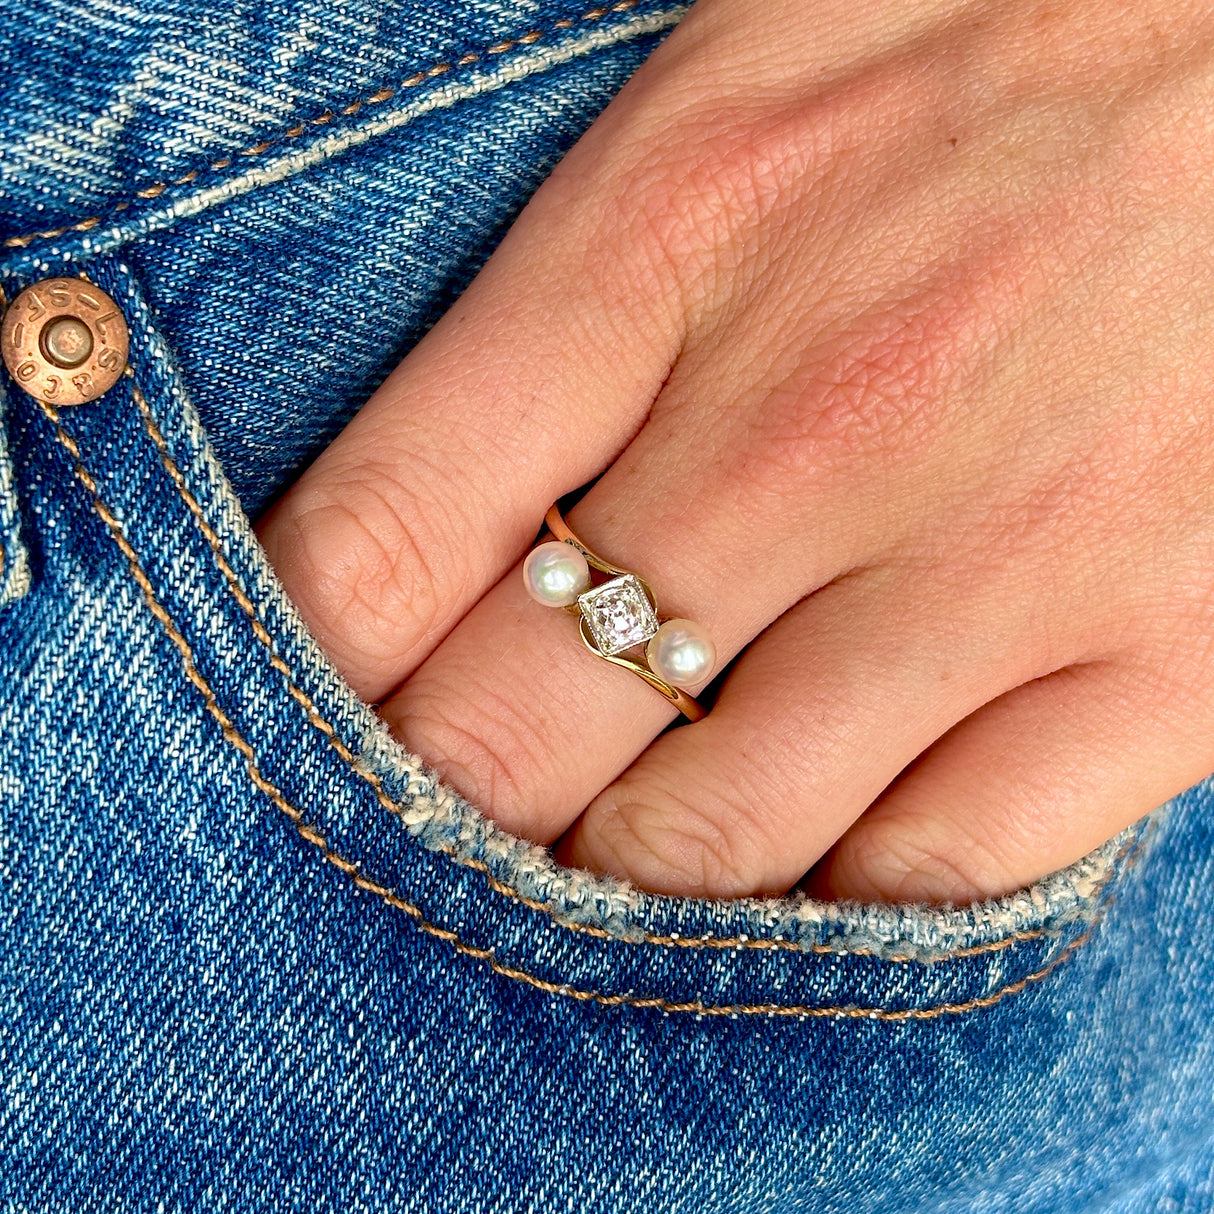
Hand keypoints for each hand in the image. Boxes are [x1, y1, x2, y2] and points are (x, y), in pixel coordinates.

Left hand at [255, 0, 1213, 902]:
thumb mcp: (745, 74)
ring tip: (619, 828)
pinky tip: (816, 833)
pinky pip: (937, 868)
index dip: (305, 666)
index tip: (307, 708)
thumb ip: (576, 287)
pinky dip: (838, 889)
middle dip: (451, 794)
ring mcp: (1009, 551)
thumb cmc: (1009, 32)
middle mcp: (829, 415)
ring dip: (629, 864)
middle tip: (456, 796)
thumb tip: (455, 498)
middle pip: (516, 724)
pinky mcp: (1175, 652)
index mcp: (685, 229)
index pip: (385, 533)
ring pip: (716, 838)